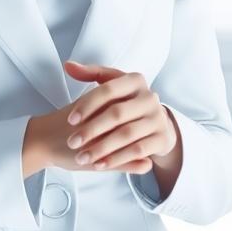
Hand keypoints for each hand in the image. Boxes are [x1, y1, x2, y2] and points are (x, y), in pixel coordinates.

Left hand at [62, 60, 178, 172]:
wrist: (156, 122)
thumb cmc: (126, 102)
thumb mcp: (112, 85)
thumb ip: (90, 74)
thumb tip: (69, 66)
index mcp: (135, 80)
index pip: (108, 89)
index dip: (87, 104)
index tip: (71, 119)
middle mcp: (150, 97)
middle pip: (116, 114)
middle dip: (91, 129)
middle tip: (72, 142)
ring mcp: (158, 118)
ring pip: (126, 135)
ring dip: (101, 148)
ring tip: (82, 157)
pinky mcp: (162, 139)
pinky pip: (137, 151)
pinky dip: (117, 159)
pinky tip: (99, 164)